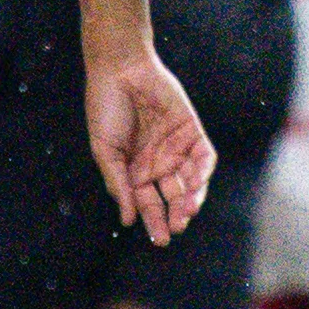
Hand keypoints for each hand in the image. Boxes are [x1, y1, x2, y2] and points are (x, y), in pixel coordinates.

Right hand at [85, 47, 214, 243]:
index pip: (147, 203)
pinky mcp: (191, 131)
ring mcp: (176, 147)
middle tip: (174, 229)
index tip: (158, 239)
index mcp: (134, 169)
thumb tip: (128, 219)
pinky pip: (203, 158)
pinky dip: (202, 173)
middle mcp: (157, 162)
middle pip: (171, 197)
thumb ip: (119, 184)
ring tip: (186, 212)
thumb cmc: (106, 108)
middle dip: (174, 215)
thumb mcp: (105, 151)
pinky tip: (194, 186)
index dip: (153, 221)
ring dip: (190, 199)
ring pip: (190, 182)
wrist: (120, 69)